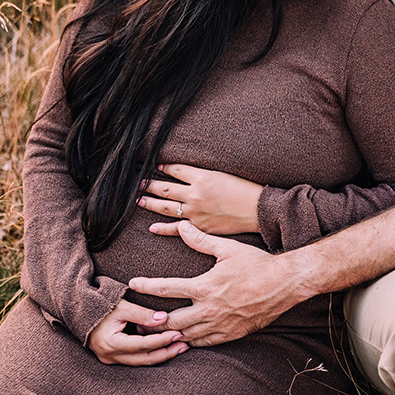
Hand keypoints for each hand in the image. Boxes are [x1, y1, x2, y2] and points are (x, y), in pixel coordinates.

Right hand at [86, 299, 187, 365]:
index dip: (162, 340)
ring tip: (179, 348)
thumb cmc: (99, 304)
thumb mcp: (122, 306)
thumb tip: (164, 319)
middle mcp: (110, 355)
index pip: (143, 345)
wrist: (79, 308)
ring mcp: (110, 358)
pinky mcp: (112, 357)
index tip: (178, 333)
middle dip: (166, 352)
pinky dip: (150, 354)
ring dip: (160, 355)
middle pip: (143, 359)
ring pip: (140, 362)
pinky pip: (135, 359)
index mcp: (111, 343)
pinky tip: (164, 348)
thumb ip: (143, 314)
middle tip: (184, 345)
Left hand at [128, 221, 307, 345]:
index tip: (132, 284)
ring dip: (169, 334)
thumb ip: (201, 240)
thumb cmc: (256, 264)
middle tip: (138, 319)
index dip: (145, 286)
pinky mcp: (230, 334)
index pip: (166, 288)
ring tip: (155, 332)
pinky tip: (183, 338)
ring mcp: (219, 325)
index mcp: (204, 286)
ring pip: (185, 336)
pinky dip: (190, 341)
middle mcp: (208, 309)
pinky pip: (203, 343)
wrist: (284, 285)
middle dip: (151, 321)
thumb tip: (183, 226)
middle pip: (169, 321)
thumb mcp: (227, 248)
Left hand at [138, 164, 262, 234]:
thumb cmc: (245, 189)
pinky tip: (152, 227)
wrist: (258, 210)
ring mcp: (195, 212)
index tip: (154, 165)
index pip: (175, 169)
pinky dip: (163, 229)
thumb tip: (186, 172)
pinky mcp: (200, 227)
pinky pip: (176, 229)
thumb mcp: (223, 173)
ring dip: (150, 203)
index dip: (163, 166)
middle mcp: (195, 194)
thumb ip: (203, 173)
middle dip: (149, 184)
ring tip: (138, 200)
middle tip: (136, 182)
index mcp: (202, 177)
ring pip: (166, 207)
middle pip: (165, 188)